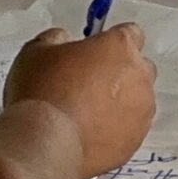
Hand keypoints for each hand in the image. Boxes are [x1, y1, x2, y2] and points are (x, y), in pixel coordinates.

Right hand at [3, 24, 156, 177]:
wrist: (45, 144)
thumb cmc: (43, 93)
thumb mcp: (37, 50)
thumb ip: (58, 39)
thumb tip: (63, 41)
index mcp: (120, 46)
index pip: (131, 34)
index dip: (111, 42)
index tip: (94, 51)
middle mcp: (139, 76)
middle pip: (139, 67)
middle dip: (119, 72)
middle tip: (87, 83)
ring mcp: (141, 111)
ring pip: (137, 101)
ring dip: (119, 103)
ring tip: (86, 113)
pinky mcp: (135, 141)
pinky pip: (130, 129)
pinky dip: (115, 130)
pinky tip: (89, 133)